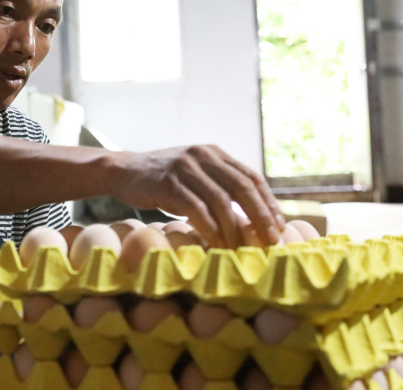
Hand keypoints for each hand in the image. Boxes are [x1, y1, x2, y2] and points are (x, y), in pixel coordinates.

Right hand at [111, 145, 284, 247]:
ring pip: (221, 200)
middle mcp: (202, 155)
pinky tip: (217, 244)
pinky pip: (196, 208)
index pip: (250, 177)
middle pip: (242, 187)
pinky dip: (210, 228)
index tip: (279, 227)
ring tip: (242, 249)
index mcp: (214, 153)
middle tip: (270, 241)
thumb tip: (251, 219)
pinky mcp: (168, 183)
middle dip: (260, 216)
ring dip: (235, 229)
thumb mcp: (194, 175)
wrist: (123, 171)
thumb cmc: (163, 180)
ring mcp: (184, 168)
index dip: (268, 203)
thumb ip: (218, 187)